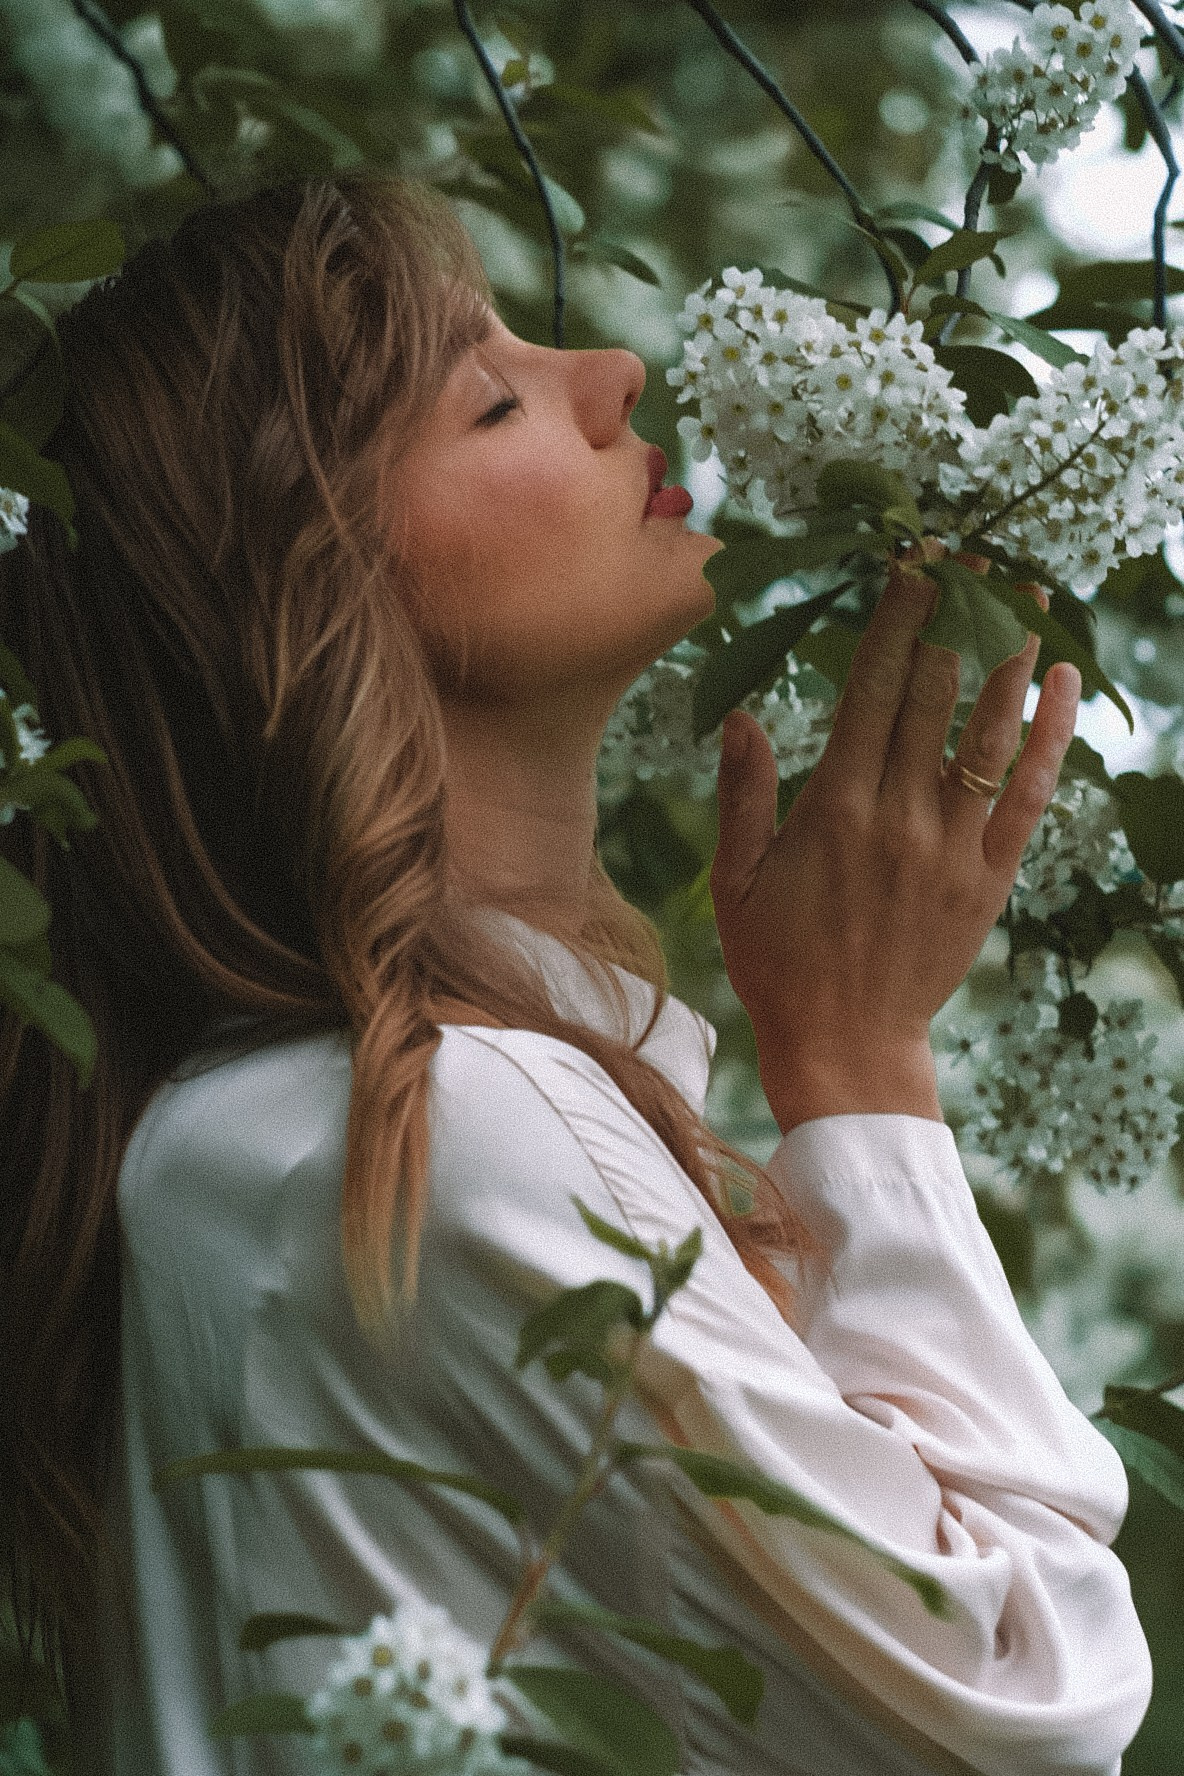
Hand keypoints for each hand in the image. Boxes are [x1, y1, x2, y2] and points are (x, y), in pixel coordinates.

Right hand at [709, 546, 1080, 1123]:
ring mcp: (952, 847)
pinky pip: (1029, 794)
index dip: (896, 619)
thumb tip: (744, 715)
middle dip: (951, 618)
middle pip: (936, 694)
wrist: (846, 1045)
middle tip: (969, 558)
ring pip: (990, 732)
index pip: (873, 689)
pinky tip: (1061, 682)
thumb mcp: (734, 881)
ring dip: (1010, 657)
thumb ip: (744, 795)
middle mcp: (900, 816)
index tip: (912, 565)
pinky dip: (1049, 735)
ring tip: (1025, 594)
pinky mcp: (990, 878)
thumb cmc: (777, 961)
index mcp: (834, 809)